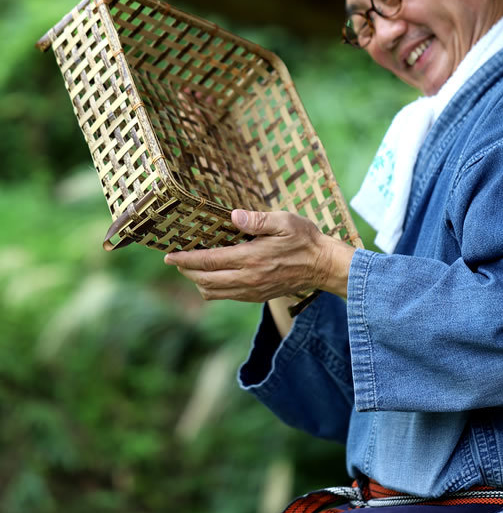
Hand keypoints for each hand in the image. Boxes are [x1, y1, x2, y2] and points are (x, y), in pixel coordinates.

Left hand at [163, 209, 354, 302]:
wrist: (324, 266)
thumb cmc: (305, 239)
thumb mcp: (284, 221)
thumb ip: (257, 220)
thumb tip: (232, 216)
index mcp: (251, 259)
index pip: (209, 262)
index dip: (186, 260)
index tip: (169, 256)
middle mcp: (248, 279)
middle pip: (205, 280)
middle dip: (187, 271)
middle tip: (177, 260)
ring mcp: (252, 291)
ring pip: (214, 292)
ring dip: (199, 282)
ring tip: (193, 268)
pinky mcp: (258, 296)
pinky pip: (227, 296)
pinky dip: (214, 288)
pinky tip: (214, 276)